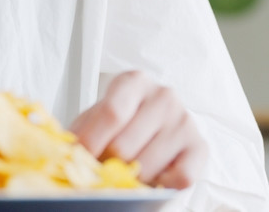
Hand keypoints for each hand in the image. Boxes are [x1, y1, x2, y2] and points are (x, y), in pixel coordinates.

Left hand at [70, 71, 207, 188]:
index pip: (112, 113)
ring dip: (130, 178)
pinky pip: (180, 178)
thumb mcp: (94, 119)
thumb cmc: (118, 123)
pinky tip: (152, 178)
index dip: (91, 141)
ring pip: (147, 166)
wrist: (150, 127)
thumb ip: (83, 132)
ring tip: (125, 172)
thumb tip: (67, 154)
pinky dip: (161, 186)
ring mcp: (185, 121)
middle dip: (106, 165)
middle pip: (124, 145)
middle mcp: (164, 96)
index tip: (79, 158)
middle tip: (101, 169)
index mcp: (133, 82)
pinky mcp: (200, 147)